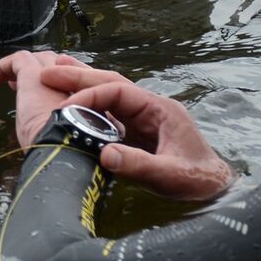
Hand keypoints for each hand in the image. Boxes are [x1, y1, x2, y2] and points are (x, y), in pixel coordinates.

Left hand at [0, 50, 131, 150]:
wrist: (64, 147)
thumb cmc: (64, 151)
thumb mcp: (65, 138)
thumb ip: (55, 124)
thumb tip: (37, 121)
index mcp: (87, 99)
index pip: (72, 82)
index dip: (52, 83)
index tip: (36, 92)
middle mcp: (75, 82)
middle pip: (57, 67)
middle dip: (38, 72)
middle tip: (17, 85)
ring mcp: (57, 74)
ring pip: (39, 60)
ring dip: (21, 69)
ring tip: (3, 81)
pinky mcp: (34, 73)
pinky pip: (18, 60)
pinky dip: (3, 65)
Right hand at [53, 74, 233, 202]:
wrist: (214, 189)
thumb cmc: (198, 181)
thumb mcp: (171, 176)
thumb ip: (140, 165)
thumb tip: (104, 155)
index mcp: (160, 109)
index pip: (119, 91)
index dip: (90, 96)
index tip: (65, 108)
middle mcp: (150, 108)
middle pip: (110, 82)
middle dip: (79, 76)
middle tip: (46, 71)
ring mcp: (143, 118)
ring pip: (108, 92)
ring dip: (82, 83)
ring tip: (52, 71)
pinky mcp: (137, 132)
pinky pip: (109, 111)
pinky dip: (88, 103)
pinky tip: (71, 102)